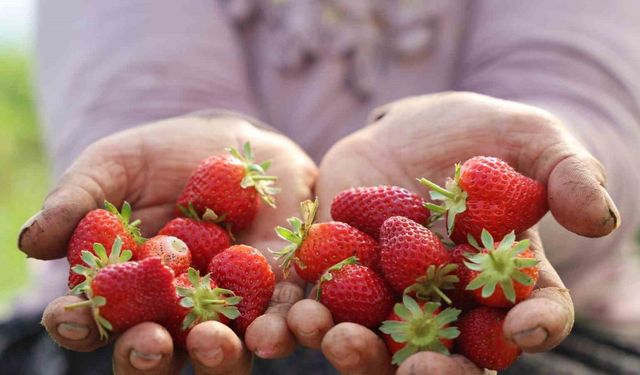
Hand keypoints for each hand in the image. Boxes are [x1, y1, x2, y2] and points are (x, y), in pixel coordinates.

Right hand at [18, 113, 316, 373]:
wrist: (236, 143)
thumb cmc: (164, 156)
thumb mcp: (115, 165)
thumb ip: (77, 201)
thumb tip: (29, 242)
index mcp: (125, 289)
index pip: (94, 319)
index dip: (78, 324)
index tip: (70, 315)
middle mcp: (173, 311)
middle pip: (155, 351)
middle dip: (146, 354)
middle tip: (147, 343)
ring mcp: (227, 308)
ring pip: (218, 351)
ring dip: (214, 355)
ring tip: (210, 342)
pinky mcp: (277, 293)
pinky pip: (278, 321)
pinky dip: (277, 330)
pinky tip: (271, 331)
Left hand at [287, 92, 618, 373]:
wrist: (411, 129)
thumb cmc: (482, 136)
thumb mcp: (533, 139)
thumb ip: (567, 173)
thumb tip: (600, 218)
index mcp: (504, 283)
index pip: (532, 316)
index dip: (535, 327)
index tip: (528, 328)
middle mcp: (448, 303)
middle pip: (448, 352)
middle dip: (434, 368)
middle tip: (420, 368)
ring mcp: (390, 294)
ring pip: (377, 341)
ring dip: (357, 350)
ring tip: (340, 340)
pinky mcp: (338, 274)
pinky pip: (322, 304)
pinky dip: (306, 316)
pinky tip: (293, 314)